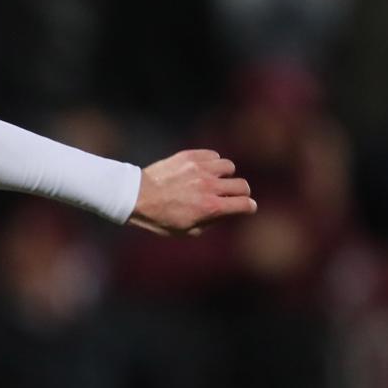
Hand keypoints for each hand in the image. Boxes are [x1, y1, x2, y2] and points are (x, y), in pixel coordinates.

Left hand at [127, 149, 255, 236]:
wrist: (137, 196)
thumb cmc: (161, 218)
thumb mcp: (188, 231)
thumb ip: (212, 222)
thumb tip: (229, 213)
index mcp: (210, 207)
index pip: (245, 204)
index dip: (249, 207)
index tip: (247, 207)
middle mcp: (209, 186)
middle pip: (242, 185)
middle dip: (242, 192)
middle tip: (233, 196)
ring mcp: (200, 169)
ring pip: (229, 167)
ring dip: (226, 175)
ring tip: (215, 181)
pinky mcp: (190, 156)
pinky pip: (214, 156)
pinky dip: (213, 163)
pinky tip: (203, 171)